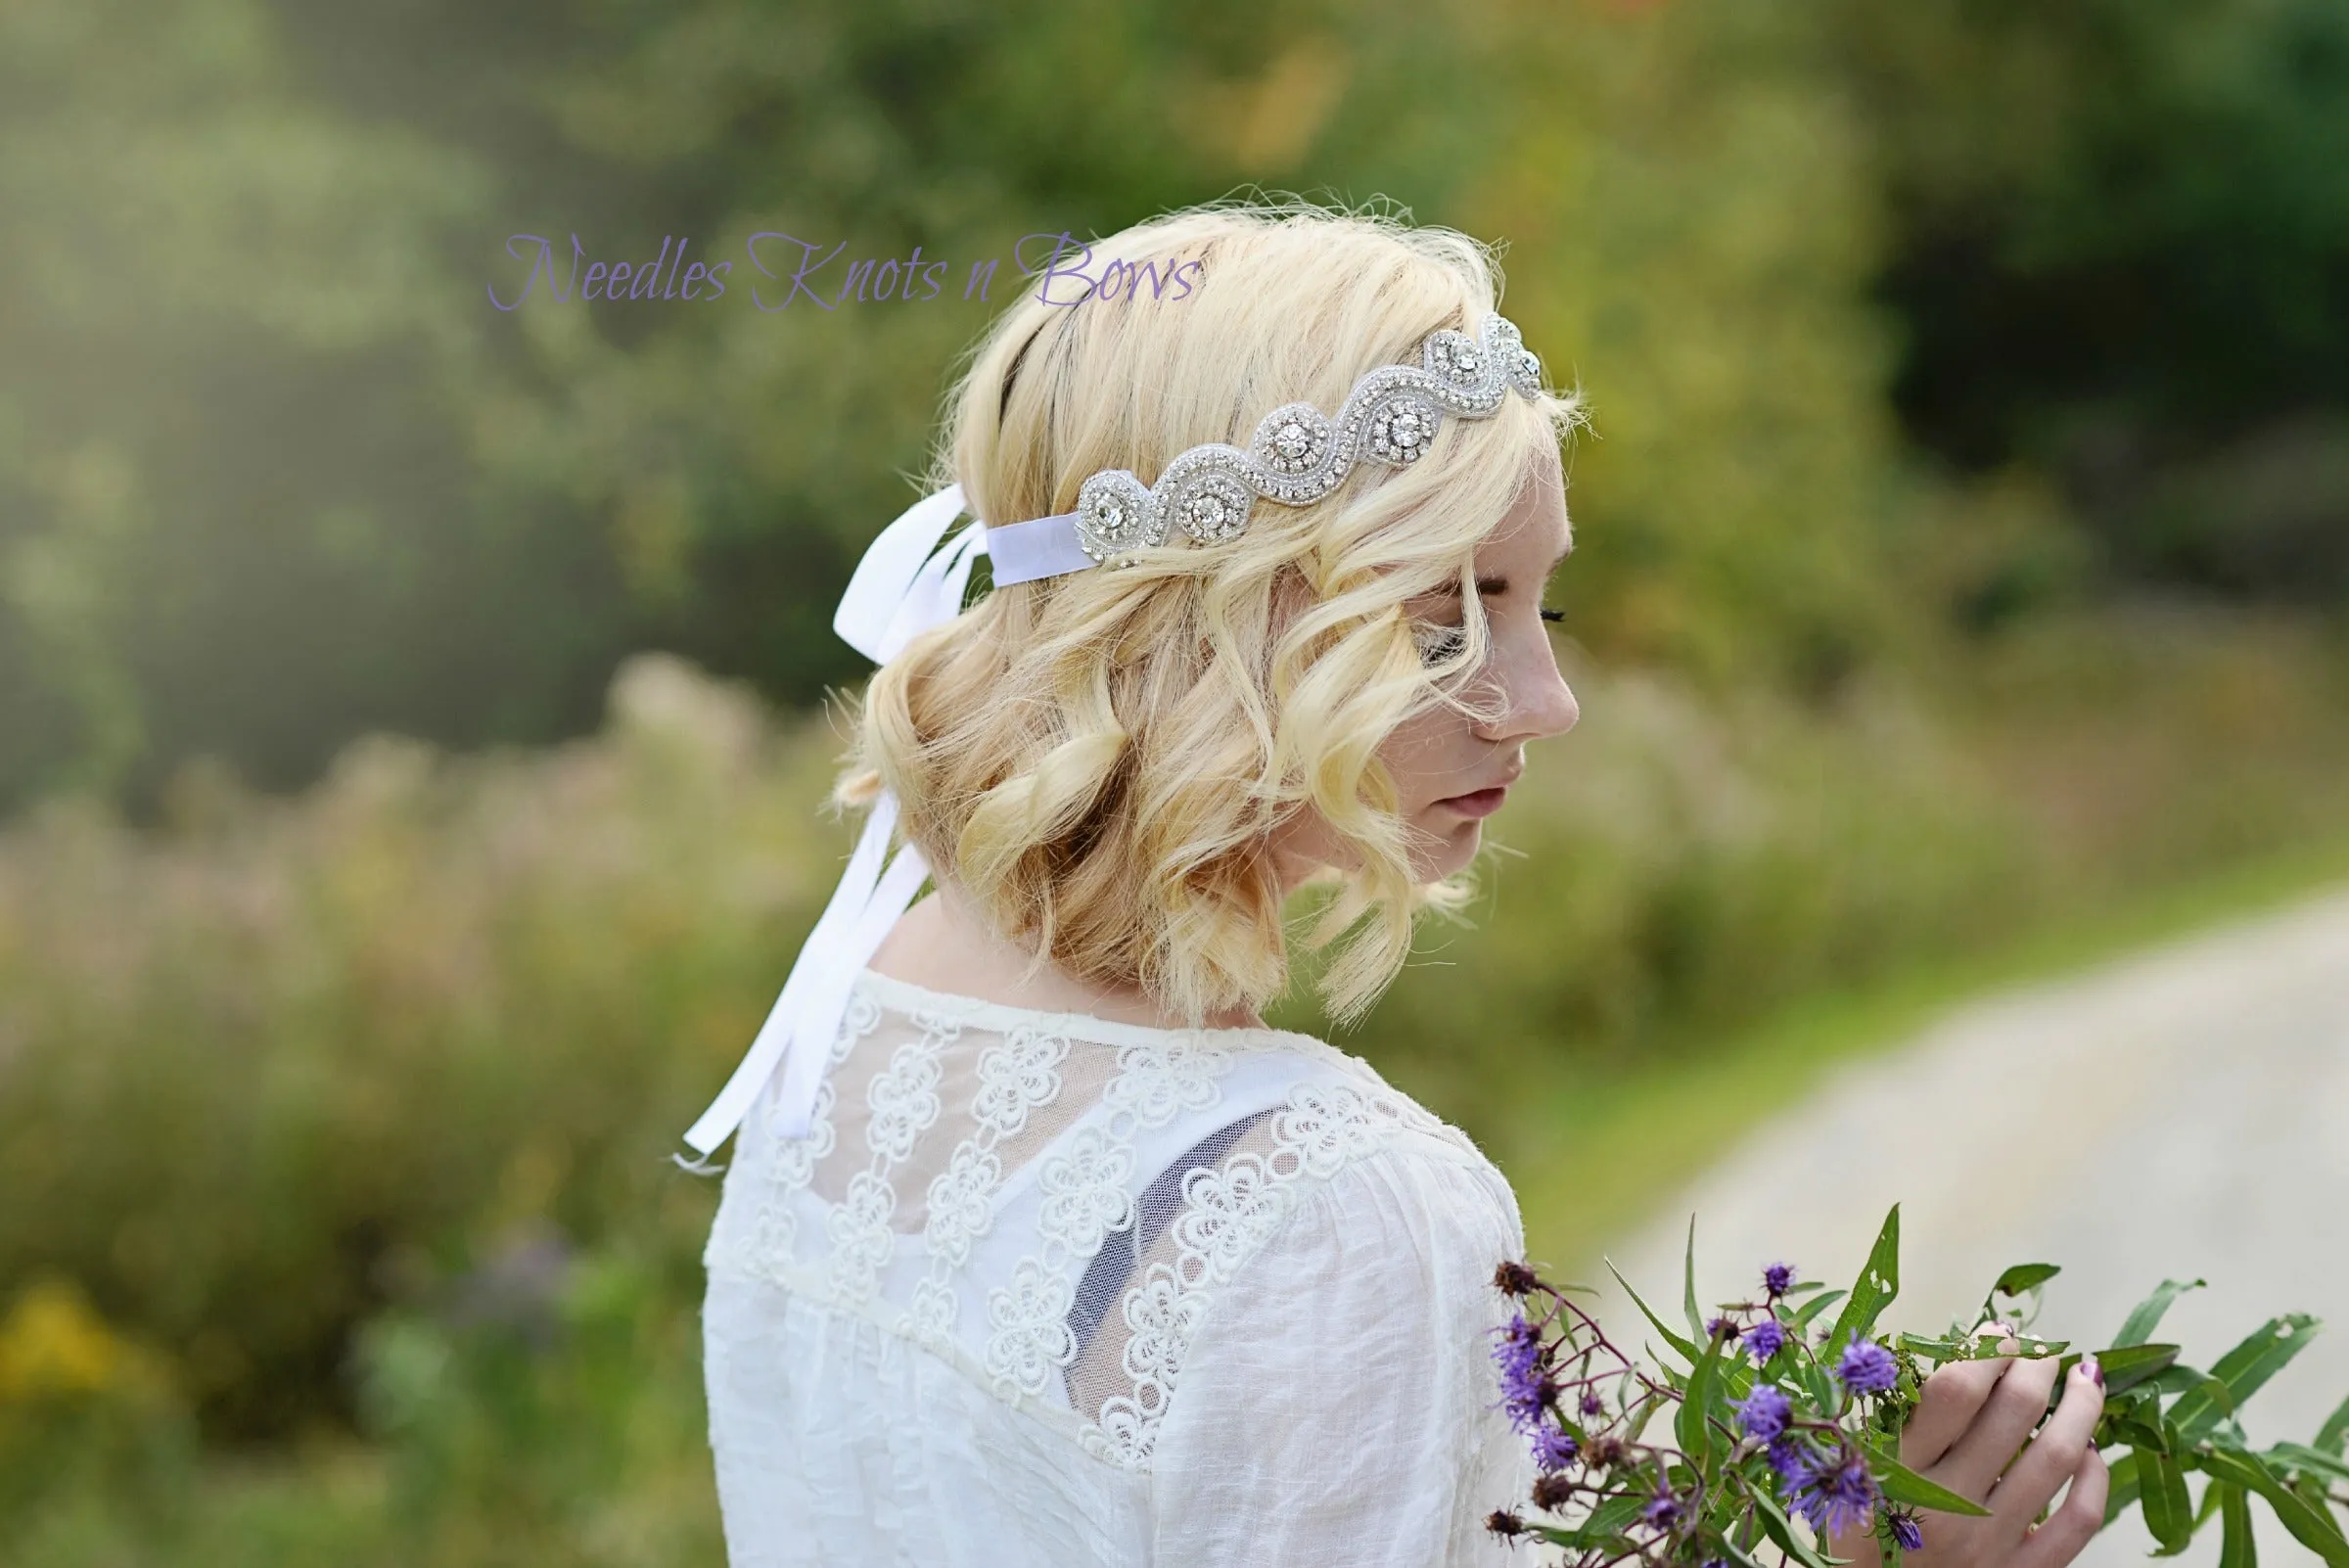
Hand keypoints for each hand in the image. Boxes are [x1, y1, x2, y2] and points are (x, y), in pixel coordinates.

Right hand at [1830, 1330, 2107, 1567]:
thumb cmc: (1861, 1533)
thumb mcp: (1855, 1471)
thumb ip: (1898, 1420)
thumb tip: (1967, 1356)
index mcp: (1897, 1471)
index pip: (1955, 1390)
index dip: (1989, 1349)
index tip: (2000, 1331)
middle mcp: (1947, 1506)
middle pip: (2016, 1412)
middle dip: (2038, 1364)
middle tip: (2044, 1349)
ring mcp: (1991, 1544)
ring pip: (2060, 1457)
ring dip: (2081, 1408)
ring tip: (2083, 1381)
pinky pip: (2080, 1520)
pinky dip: (2095, 1478)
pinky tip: (2091, 1451)